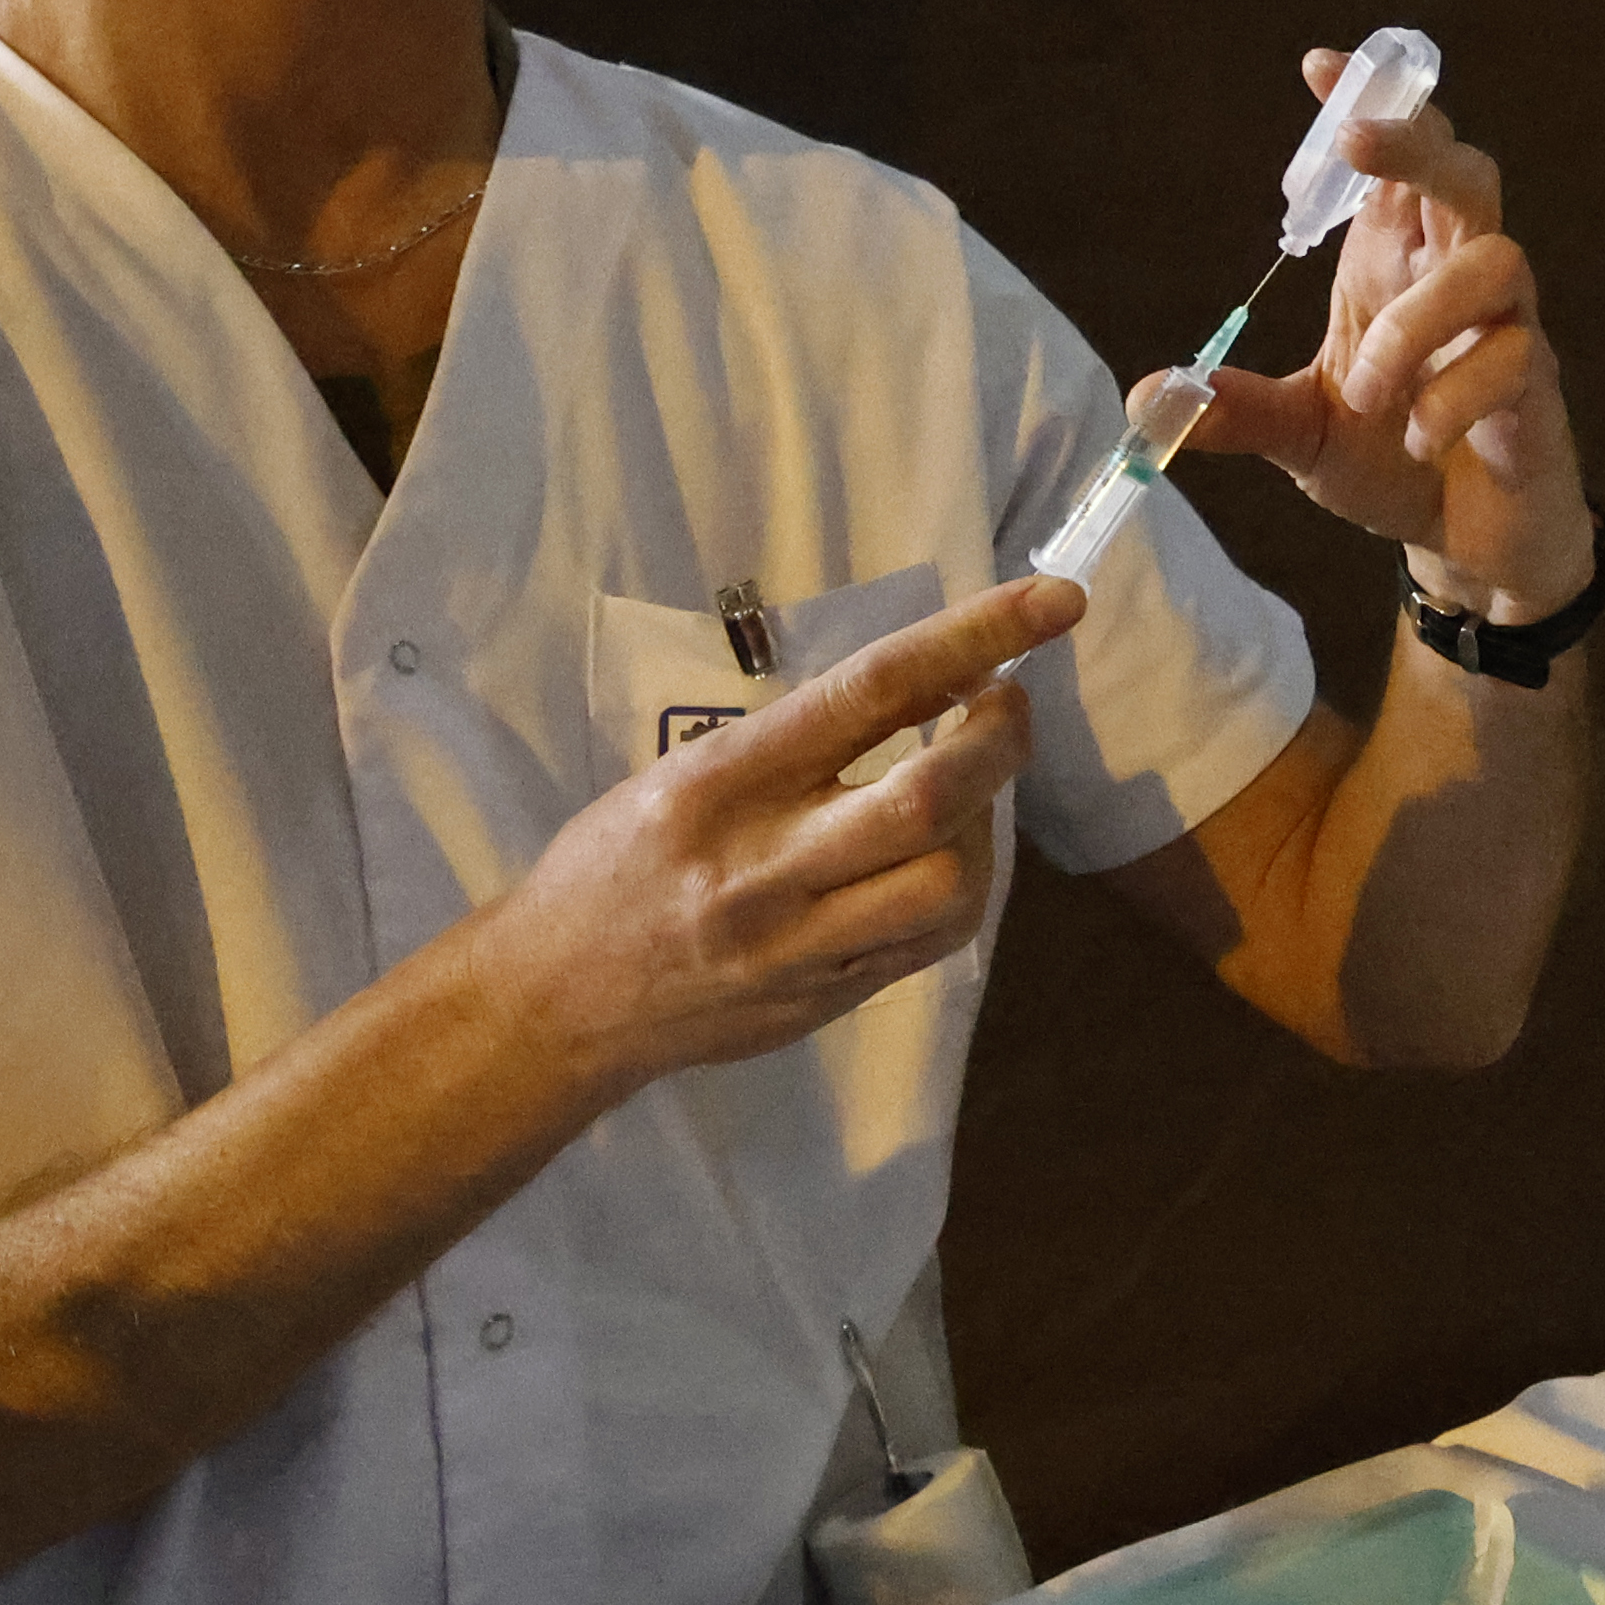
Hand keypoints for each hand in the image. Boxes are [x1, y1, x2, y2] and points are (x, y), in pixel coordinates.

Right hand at [466, 582, 1066, 1096]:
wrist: (553, 1002)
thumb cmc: (613, 867)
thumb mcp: (681, 776)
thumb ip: (794, 743)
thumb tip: (925, 687)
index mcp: (724, 782)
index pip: (871, 690)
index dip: (975, 637)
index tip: (1051, 602)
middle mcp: (766, 863)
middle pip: (932, 798)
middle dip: (1002, 742)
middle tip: (1010, 707)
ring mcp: (799, 943)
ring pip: (951, 883)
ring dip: (988, 826)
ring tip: (968, 798)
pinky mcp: (823, 997)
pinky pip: (932, 942)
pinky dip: (962, 889)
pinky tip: (942, 860)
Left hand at [1150, 48, 1592, 614]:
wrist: (1468, 542)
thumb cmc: (1392, 462)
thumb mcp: (1300, 435)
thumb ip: (1240, 410)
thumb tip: (1149, 396)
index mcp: (1395, 264)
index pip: (1392, 162)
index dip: (1367, 106)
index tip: (1317, 66)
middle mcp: (1455, 278)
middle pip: (1466, 172)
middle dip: (1414, 144)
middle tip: (1354, 145)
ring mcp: (1506, 328)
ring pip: (1496, 259)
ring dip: (1418, 318)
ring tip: (1367, 390)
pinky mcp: (1539, 386)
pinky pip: (1512, 359)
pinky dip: (1449, 399)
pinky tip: (1416, 439)